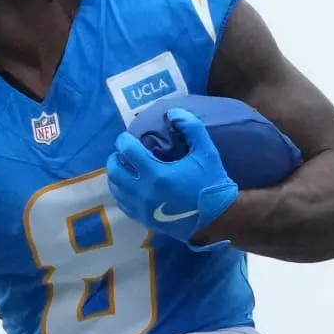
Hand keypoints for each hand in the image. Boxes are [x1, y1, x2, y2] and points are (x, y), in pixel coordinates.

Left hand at [105, 108, 238, 249]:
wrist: (218, 218)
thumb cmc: (211, 183)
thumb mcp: (206, 151)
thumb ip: (191, 127)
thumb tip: (173, 113)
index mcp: (157, 174)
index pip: (127, 151)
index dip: (123, 140)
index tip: (126, 137)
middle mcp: (144, 192)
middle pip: (115, 171)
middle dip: (115, 157)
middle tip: (123, 152)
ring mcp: (142, 208)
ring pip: (115, 188)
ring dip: (116, 175)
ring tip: (125, 167)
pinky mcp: (144, 220)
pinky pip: (123, 204)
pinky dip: (121, 192)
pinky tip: (129, 186)